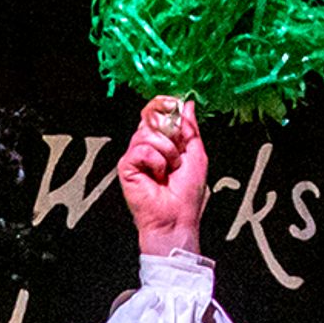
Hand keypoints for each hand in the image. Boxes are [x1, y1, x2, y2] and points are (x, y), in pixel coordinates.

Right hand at [119, 96, 208, 255]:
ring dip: (166, 151)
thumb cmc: (187, 195)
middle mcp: (147, 146)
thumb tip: (186, 105)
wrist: (177, 218)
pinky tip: (157, 176)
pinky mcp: (126, 166)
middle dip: (171, 132)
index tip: (174, 104)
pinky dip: (156, 162)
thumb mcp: (197, 154)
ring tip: (169, 170)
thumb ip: (191, 128)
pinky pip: (140, 149)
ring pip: (147, 132)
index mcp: (163, 142)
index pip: (158, 111)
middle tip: (178, 153)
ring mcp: (135, 155)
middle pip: (151, 116)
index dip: (165, 104)